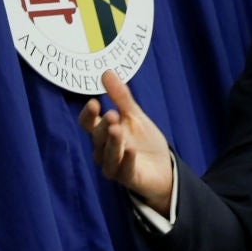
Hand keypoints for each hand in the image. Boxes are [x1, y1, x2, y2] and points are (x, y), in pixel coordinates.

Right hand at [78, 71, 174, 215]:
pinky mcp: (128, 178)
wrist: (163, 168)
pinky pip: (124, 170)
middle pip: (97, 138)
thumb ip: (121, 97)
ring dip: (112, 143)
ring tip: (117, 130)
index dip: (88, 115)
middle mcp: (103, 150)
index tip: (94, 102)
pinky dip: (126, 160)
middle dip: (103, 127)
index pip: (88, 123)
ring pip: (107, 155)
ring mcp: (114, 166)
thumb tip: (106, 72)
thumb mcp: (135, 116)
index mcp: (103, 133)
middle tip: (112, 115)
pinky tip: (131, 150)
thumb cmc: (144, 142)